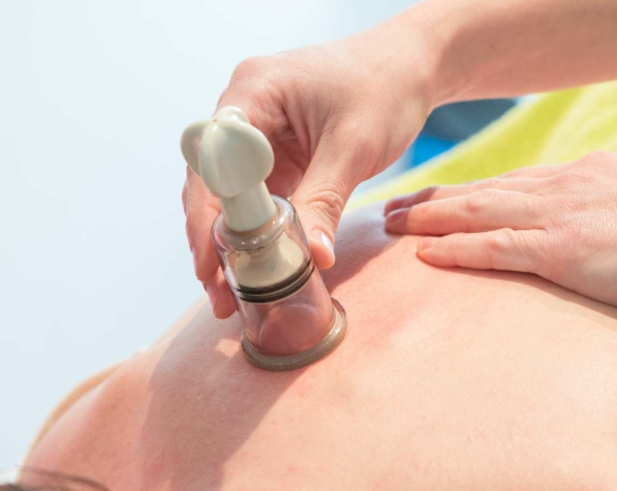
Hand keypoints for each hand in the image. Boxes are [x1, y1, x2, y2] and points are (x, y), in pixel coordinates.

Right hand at [184, 22, 437, 317]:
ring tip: (229, 295)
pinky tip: (257, 271)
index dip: (207, 215)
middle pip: (211, 181)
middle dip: (212, 239)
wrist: (409, 69)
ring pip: (230, 195)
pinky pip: (257, 198)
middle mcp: (244, 111)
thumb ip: (326, 200)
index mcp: (253, 92)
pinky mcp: (276, 155)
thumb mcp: (354, 147)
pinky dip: (258, 234)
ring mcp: (258, 135)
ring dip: (231, 243)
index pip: (213, 160)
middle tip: (218, 293)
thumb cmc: (384, 89)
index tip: (211, 261)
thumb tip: (311, 258)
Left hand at [384, 136, 616, 317]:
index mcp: (589, 176)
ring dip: (431, 220)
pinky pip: (494, 250)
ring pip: (478, 215)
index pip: (518, 184)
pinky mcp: (563, 251)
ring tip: (391, 225)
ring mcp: (560, 217)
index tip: (446, 197)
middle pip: (486, 194)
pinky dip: (456, 250)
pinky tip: (423, 254)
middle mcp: (565, 187)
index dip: (477, 192)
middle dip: (438, 201)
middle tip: (395, 207)